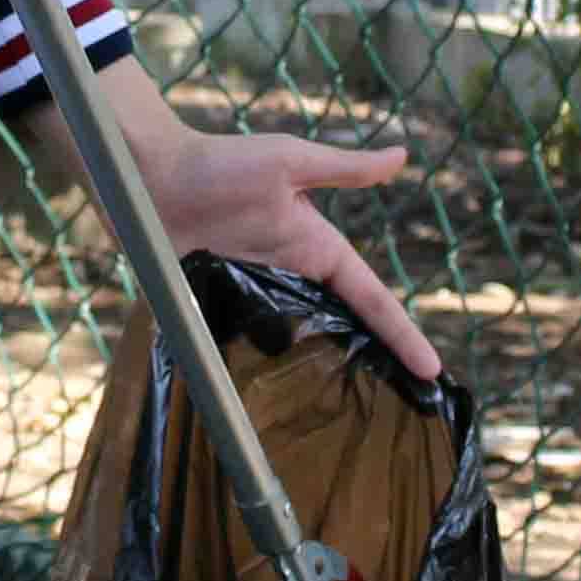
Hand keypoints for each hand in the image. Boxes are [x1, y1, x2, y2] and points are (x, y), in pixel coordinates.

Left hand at [54, 54, 441, 379]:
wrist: (148, 173)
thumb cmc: (220, 161)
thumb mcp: (290, 161)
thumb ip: (345, 169)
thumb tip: (402, 156)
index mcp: (315, 248)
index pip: (371, 299)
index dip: (402, 335)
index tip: (432, 372)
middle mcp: (290, 277)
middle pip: (342, 331)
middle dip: (374, 366)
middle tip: (405, 412)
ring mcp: (253, 296)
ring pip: (297, 349)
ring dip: (321, 378)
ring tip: (349, 424)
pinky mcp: (215, 307)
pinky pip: (247, 350)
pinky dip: (266, 375)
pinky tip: (278, 409)